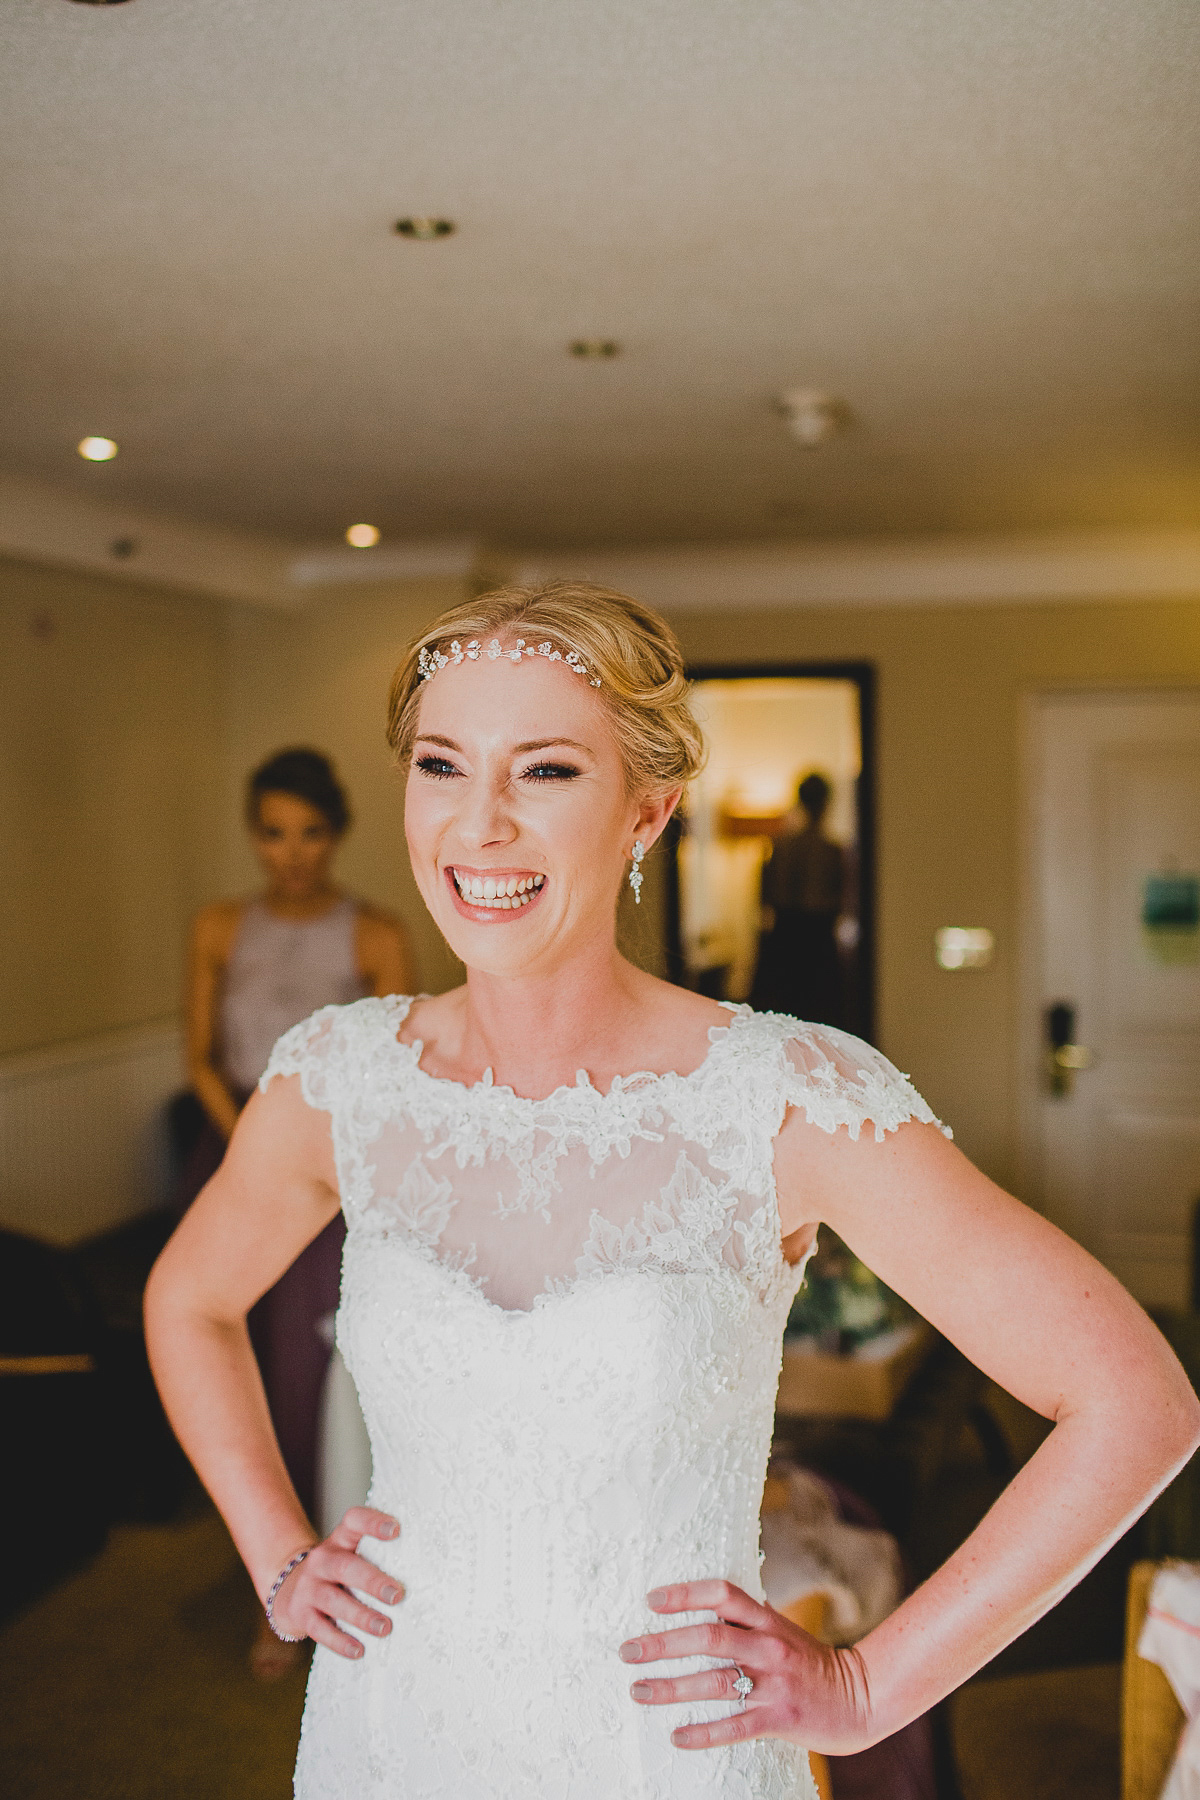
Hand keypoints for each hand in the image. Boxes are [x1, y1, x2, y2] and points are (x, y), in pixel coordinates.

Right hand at [269, 1507, 404, 1658]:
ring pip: (333, 1600)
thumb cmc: (338, 1572)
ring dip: (360, 1615)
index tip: (396, 1530)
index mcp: (340, 1540)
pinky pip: (319, 1629)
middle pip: (345, 1566)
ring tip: (385, 1628)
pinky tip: (359, 1651)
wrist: (290, 1589)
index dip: (372, 1523)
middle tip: (398, 1595)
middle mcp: (322, 1560)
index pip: (353, 1521)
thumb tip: (426, 1572)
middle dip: (373, 1581)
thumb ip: (377, 1556)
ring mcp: (309, 1587)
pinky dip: (339, 1642)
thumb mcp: (350, 1554)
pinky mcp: (300, 1614)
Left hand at [619, 1579, 871, 1753]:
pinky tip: (676, 1736)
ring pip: (714, 1682)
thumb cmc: (808, 1661)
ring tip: (639, 1690)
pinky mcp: (778, 1718)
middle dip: (663, 1643)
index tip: (651, 1601)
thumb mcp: (779, 1629)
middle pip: (709, 1637)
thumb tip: (701, 1604)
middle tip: (628, 1650)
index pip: (722, 1594)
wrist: (857, 1697)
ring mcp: (773, 1683)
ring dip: (671, 1687)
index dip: (685, 1594)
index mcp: (767, 1619)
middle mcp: (768, 1646)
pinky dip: (702, 1732)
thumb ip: (745, 1618)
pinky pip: (733, 1726)